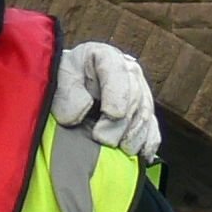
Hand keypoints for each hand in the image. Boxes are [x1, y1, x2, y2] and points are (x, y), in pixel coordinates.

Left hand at [51, 43, 161, 163]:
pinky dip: (148, 142)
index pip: (118, 72)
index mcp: (106, 57)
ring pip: (146, 114)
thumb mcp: (59, 79)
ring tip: (120, 149)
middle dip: (121, 122)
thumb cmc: (64, 81)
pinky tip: (141, 155)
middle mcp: (129, 71)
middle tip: (103, 139)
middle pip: (135, 97)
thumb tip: (82, 110)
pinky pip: (153, 127)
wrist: (71, 87)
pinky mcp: (144, 111)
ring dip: (135, 135)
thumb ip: (67, 93)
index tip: (110, 115)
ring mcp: (140, 91)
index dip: (117, 95)